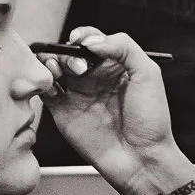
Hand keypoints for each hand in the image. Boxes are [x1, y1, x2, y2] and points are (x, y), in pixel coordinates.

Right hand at [42, 28, 176, 186]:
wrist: (142, 158)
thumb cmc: (151, 120)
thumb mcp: (148, 74)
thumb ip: (124, 47)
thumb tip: (91, 41)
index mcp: (113, 66)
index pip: (92, 41)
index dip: (83, 36)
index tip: (80, 40)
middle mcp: (93, 78)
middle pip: (69, 52)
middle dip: (68, 53)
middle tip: (80, 69)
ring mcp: (77, 95)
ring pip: (53, 68)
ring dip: (51, 63)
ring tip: (58, 71)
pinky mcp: (63, 113)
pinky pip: (46, 92)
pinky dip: (43, 83)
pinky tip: (53, 85)